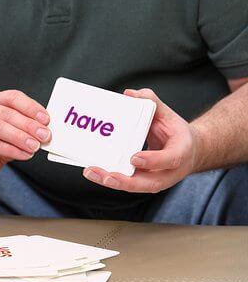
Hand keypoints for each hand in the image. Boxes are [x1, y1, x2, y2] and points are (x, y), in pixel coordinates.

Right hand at [0, 89, 50, 177]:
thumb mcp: (11, 129)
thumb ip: (25, 127)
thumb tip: (45, 131)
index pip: (13, 97)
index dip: (31, 107)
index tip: (46, 119)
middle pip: (7, 113)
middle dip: (29, 124)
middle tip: (44, 135)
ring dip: (20, 137)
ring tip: (35, 146)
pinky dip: (12, 150)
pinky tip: (24, 154)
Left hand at [83, 88, 198, 193]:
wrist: (189, 151)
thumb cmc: (177, 133)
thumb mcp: (169, 115)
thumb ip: (152, 102)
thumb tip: (130, 94)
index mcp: (181, 152)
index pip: (170, 159)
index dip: (152, 160)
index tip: (134, 158)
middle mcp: (170, 172)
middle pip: (149, 184)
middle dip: (125, 181)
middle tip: (106, 175)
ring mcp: (156, 179)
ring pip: (136, 187)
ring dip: (113, 182)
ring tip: (92, 173)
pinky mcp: (144, 181)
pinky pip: (128, 182)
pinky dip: (111, 178)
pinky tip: (95, 171)